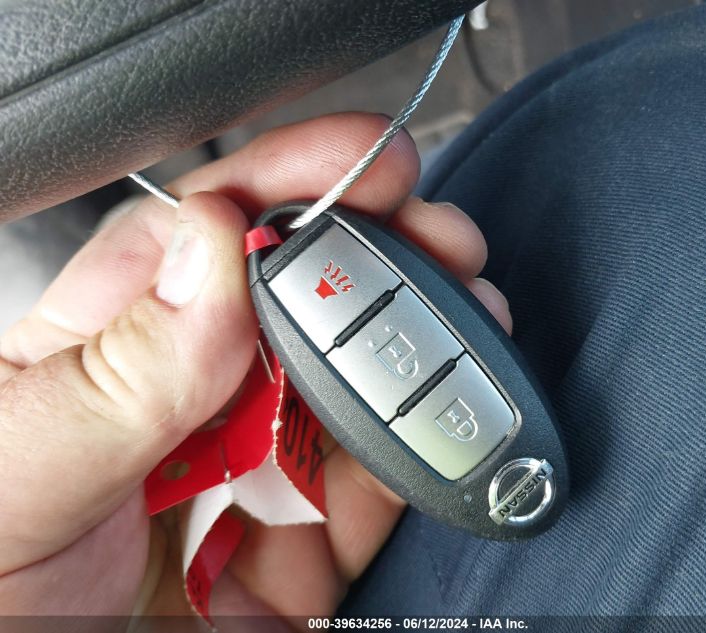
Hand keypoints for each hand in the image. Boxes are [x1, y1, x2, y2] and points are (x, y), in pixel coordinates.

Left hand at [0, 113, 511, 619]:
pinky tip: (445, 433)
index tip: (364, 159)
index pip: (200, 240)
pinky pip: (375, 495)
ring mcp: (249, 480)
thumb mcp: (18, 474)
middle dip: (377, 256)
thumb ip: (114, 374)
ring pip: (350, 391)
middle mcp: (187, 409)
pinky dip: (421, 462)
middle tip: (440, 238)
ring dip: (416, 350)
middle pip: (297, 305)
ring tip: (467, 320)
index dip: (285, 183)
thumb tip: (214, 251)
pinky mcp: (299, 552)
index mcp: (102, 360)